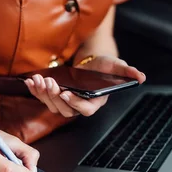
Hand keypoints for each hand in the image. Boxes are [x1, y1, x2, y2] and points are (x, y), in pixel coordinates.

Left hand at [24, 56, 145, 116]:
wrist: (90, 62)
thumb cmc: (103, 66)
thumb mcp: (115, 66)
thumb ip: (127, 72)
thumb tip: (141, 77)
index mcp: (94, 102)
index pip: (85, 109)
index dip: (75, 103)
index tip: (65, 93)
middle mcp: (79, 105)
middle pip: (65, 109)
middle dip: (55, 97)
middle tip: (50, 83)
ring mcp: (65, 102)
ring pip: (51, 105)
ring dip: (43, 93)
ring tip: (39, 79)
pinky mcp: (54, 96)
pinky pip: (42, 97)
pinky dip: (35, 90)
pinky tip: (30, 80)